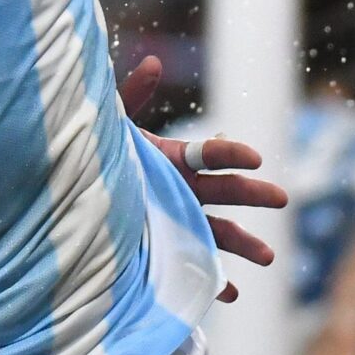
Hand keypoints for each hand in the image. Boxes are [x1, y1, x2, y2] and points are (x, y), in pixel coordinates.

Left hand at [119, 55, 287, 301]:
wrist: (74, 198)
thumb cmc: (97, 158)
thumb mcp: (113, 127)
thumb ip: (132, 96)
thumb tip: (154, 62)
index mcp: (176, 160)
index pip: (213, 154)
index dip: (233, 153)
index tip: (254, 158)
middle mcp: (185, 191)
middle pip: (226, 192)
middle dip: (253, 195)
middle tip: (280, 198)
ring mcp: (181, 223)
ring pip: (219, 233)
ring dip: (244, 244)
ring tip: (269, 256)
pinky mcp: (169, 252)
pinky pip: (197, 268)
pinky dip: (215, 282)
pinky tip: (230, 293)